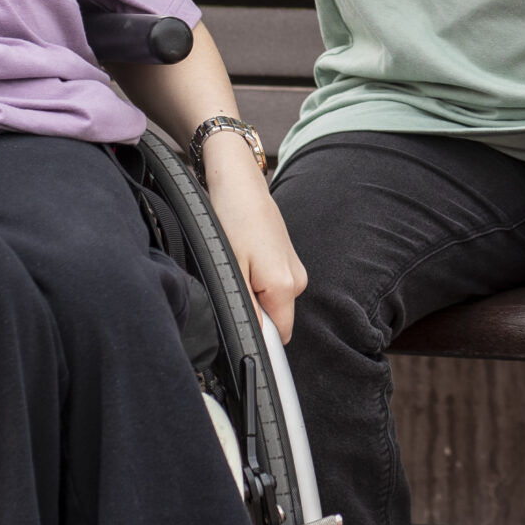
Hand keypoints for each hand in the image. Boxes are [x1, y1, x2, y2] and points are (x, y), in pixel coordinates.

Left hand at [203, 141, 308, 342]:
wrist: (239, 183)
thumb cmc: (232, 218)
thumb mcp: (231, 268)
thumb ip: (247, 309)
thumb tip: (257, 341)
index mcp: (285, 286)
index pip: (279, 337)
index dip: (258, 340)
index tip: (235, 327)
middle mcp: (297, 280)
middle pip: (276, 320)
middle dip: (252, 313)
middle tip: (228, 286)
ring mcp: (294, 268)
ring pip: (273, 302)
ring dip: (253, 295)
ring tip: (234, 266)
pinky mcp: (287, 259)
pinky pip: (273, 286)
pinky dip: (257, 281)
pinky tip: (242, 259)